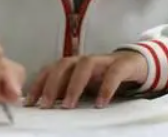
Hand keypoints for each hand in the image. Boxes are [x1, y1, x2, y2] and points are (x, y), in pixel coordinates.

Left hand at [26, 51, 146, 109]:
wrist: (137, 64)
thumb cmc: (105, 77)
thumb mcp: (84, 85)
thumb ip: (66, 91)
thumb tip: (43, 106)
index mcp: (74, 65)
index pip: (51, 69)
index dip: (39, 83)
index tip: (30, 102)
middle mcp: (86, 60)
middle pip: (64, 64)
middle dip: (52, 84)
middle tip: (45, 105)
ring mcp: (104, 60)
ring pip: (85, 65)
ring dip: (74, 84)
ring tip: (68, 105)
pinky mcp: (123, 64)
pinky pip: (114, 73)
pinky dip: (106, 87)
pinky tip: (101, 104)